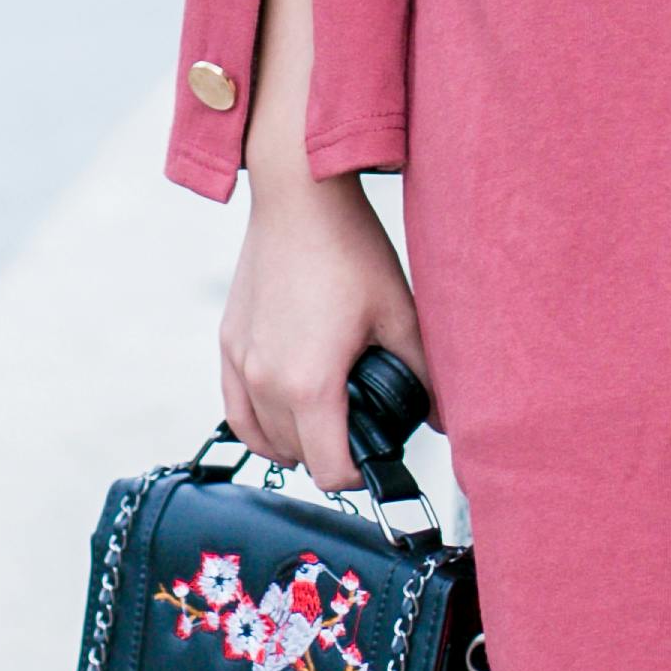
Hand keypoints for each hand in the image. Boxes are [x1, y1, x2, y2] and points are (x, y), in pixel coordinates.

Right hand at [219, 171, 425, 491]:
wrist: (299, 197)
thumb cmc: (347, 248)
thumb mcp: (399, 314)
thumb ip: (423, 374)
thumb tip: (442, 416)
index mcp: (309, 384)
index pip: (330, 470)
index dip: (358, 474)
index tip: (375, 454)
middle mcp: (265, 381)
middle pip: (297, 457)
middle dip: (331, 454)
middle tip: (361, 427)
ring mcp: (241, 362)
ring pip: (263, 439)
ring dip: (294, 441)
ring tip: (327, 419)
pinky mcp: (228, 343)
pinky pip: (235, 410)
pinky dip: (258, 424)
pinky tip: (282, 414)